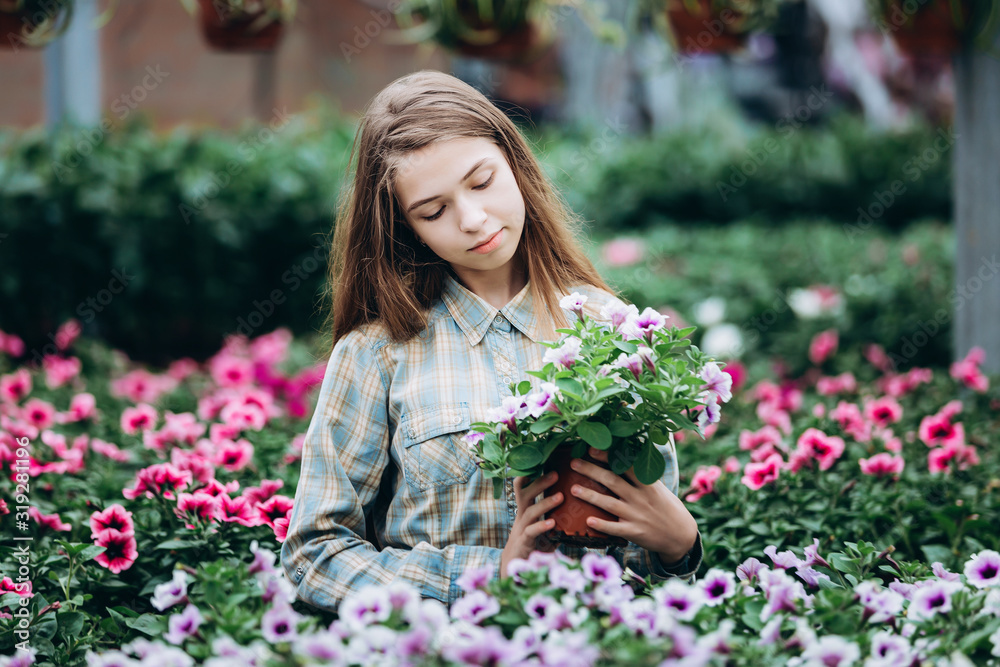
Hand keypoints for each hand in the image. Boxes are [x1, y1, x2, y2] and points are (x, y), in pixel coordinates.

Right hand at [499, 471, 561, 577]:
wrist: (515, 566)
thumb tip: (581, 508)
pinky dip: (541, 526)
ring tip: (560, 496)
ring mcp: (521, 529)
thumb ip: (558, 517)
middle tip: (556, 473)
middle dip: (540, 482)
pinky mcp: (523, 542)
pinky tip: (552, 523)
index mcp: (527, 510)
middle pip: (526, 494)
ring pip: (530, 511)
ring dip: (545, 503)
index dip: (531, 475)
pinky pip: (531, 532)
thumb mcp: (544, 528)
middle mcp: (522, 516)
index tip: (544, 461)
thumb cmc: (533, 544)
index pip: (525, 487)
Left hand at [570, 447, 697, 563]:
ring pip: (609, 503)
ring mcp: (637, 516)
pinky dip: (602, 525)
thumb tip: (622, 454)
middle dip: (591, 471)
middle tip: (573, 463)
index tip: (591, 448)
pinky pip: (615, 528)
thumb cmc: (666, 507)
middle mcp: (641, 498)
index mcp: (647, 484)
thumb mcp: (658, 487)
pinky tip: (588, 521)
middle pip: (612, 481)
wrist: (681, 535)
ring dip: (590, 495)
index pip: (625, 465)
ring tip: (573, 489)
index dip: (608, 456)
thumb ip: (641, 475)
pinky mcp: (634, 533)